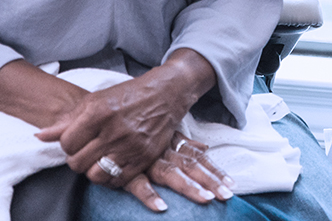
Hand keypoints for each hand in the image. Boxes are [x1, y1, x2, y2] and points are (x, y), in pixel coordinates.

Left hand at [35, 49, 216, 188]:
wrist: (166, 93)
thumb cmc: (128, 95)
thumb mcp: (95, 100)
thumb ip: (67, 121)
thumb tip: (40, 136)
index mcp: (99, 112)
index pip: (67, 143)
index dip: (68, 144)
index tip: (77, 139)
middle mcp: (114, 130)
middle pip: (77, 162)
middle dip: (77, 159)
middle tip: (86, 150)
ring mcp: (130, 146)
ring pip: (95, 175)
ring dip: (92, 170)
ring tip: (97, 159)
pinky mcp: (144, 157)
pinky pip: (117, 180)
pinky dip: (110, 177)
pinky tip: (111, 164)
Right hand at [118, 134, 236, 212]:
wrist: (99, 123)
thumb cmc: (133, 131)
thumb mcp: (160, 134)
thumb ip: (182, 142)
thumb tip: (205, 148)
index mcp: (170, 143)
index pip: (197, 158)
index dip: (215, 171)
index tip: (232, 185)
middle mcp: (161, 151)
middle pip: (190, 166)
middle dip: (210, 181)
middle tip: (227, 195)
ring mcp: (144, 160)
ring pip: (170, 174)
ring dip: (188, 187)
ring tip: (206, 198)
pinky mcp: (124, 171)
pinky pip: (138, 184)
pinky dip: (149, 195)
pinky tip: (161, 207)